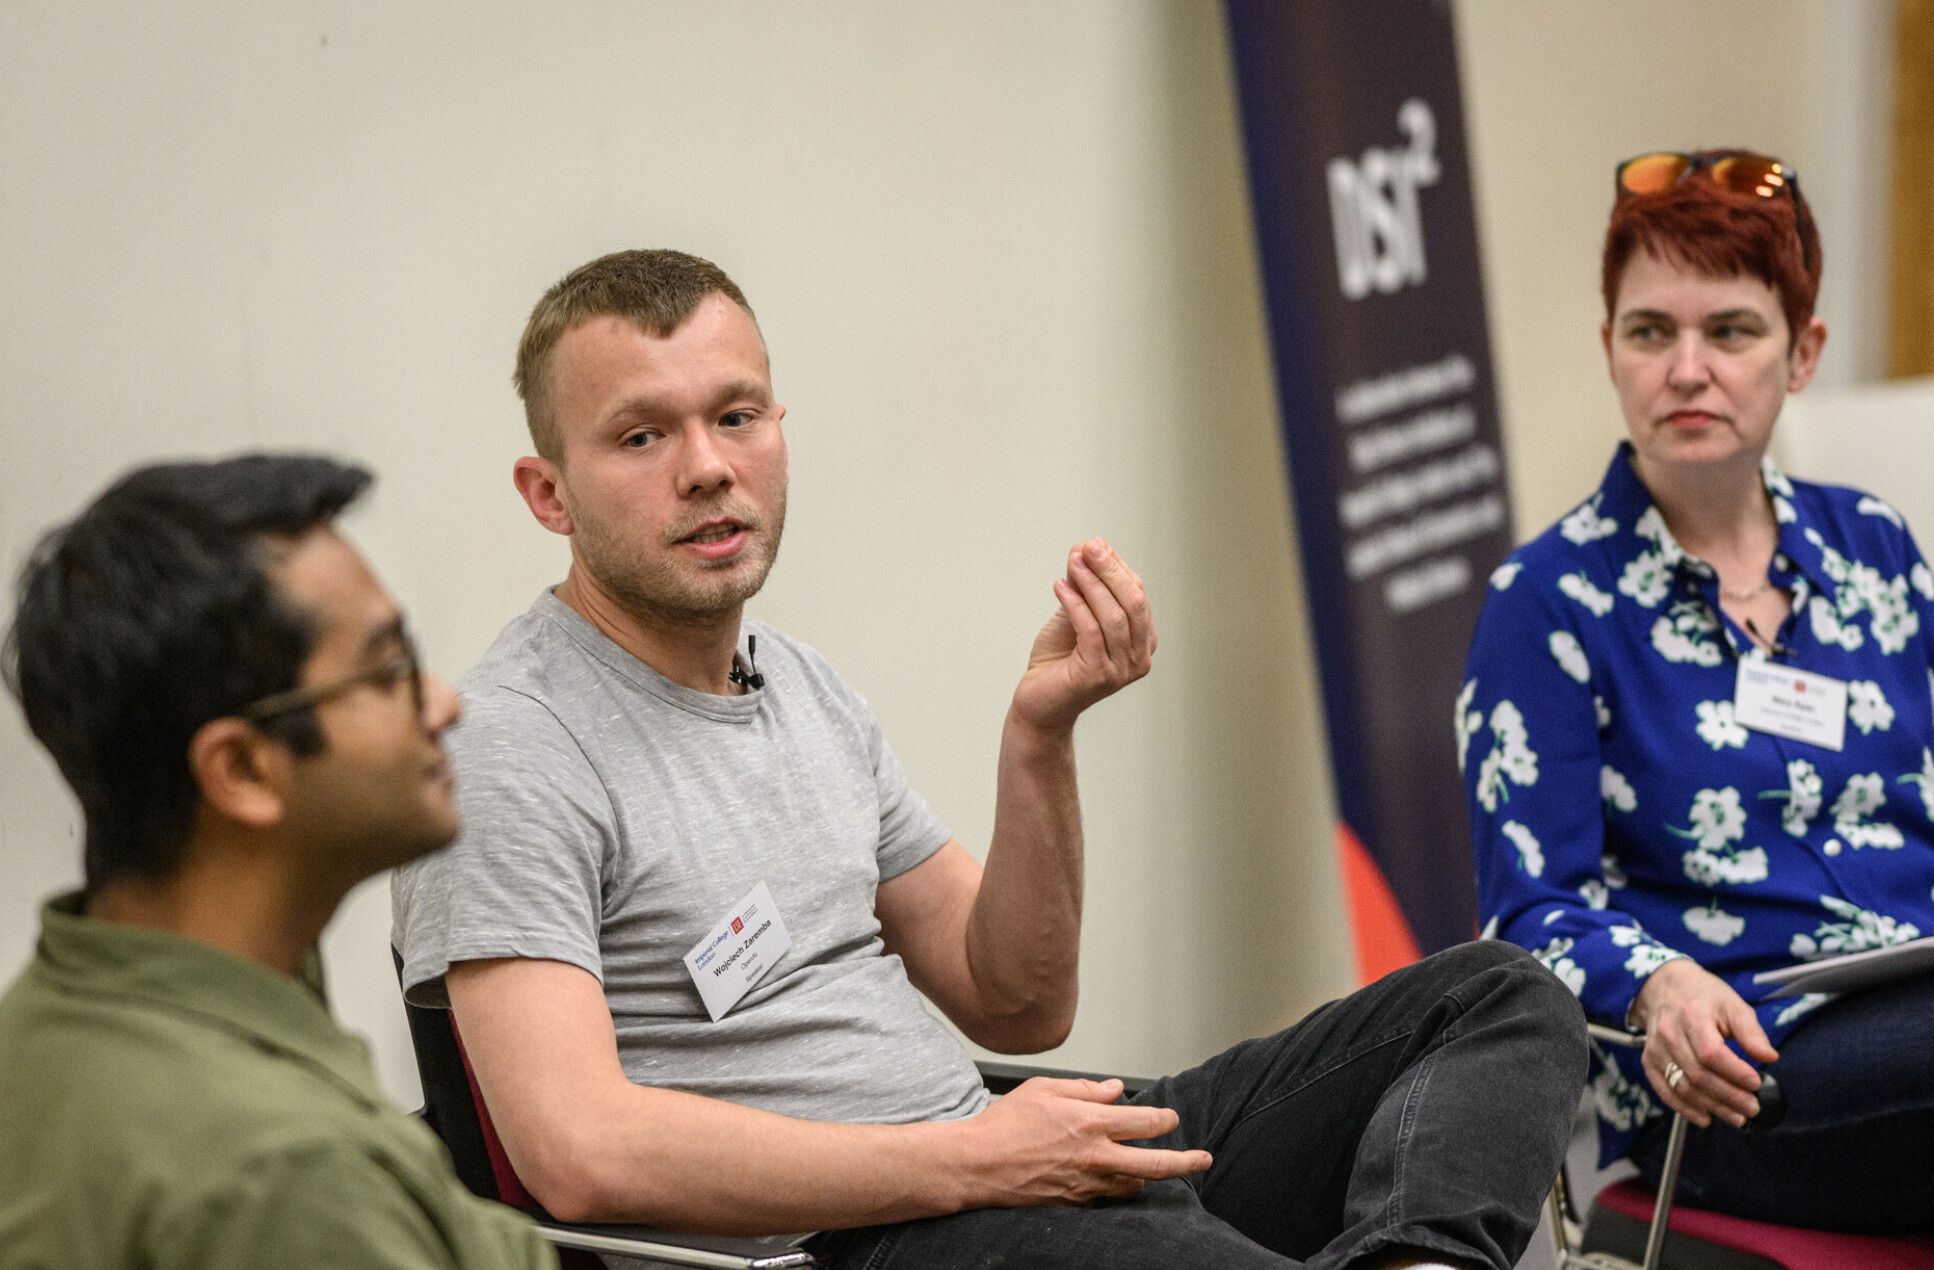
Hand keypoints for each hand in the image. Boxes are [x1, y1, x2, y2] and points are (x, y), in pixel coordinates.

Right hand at [960, 1076, 1210, 1206]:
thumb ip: (1083, 1088)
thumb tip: (1113, 1090)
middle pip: (1156, 1163)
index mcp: (1090, 1122)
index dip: (1164, 1118)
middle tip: (1203, 1159)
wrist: (977, 1165)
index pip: (1145, 1121)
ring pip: (1134, 1185)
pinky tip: (1110, 1181)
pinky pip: (1107, 1198)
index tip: (1170, 1117)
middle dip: (1187, 1161)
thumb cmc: (1004, 1124)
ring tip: (1146, 1167)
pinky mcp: (1075, 1203)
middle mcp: (1095, 1156)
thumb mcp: (1043, 1089)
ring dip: (1144, 1175)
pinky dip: (1114, 1188)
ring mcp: (1087, 1184)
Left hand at [1010, 539, 1156, 733]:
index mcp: (1141, 640)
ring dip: (1092, 584)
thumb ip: (1083, 587)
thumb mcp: (1074, 616)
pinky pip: (1091, 631)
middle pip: (1133, 603)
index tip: (1092, 544)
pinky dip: (1076, 604)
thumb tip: (1084, 549)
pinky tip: (1060, 587)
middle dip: (1110, 570)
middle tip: (1088, 547)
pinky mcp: (1097, 676)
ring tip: (1072, 564)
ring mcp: (1121, 670)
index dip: (1116, 566)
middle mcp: (1138, 657)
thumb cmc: (1058, 661)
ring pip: (1114, 616)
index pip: (1137, 594)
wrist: (1038, 703)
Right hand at [1632, 959, 1778, 1127]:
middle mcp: (1669, 1033)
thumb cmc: (1703, 996)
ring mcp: (1656, 1049)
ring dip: (1712, 1107)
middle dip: (1729, 1097)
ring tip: (1737, 1117)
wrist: (1664, 987)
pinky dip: (1684, 1109)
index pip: (1711, 1053)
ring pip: (1683, 1087)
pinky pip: (1665, 1090)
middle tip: (1753, 1108)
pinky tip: (1705, 1118)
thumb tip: (1769, 1057)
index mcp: (1692, 1016)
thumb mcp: (1732, 1005)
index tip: (1756, 1083)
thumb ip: (1751, 1032)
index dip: (1735, 1073)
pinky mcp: (1649, 1061)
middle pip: (1698, 1075)